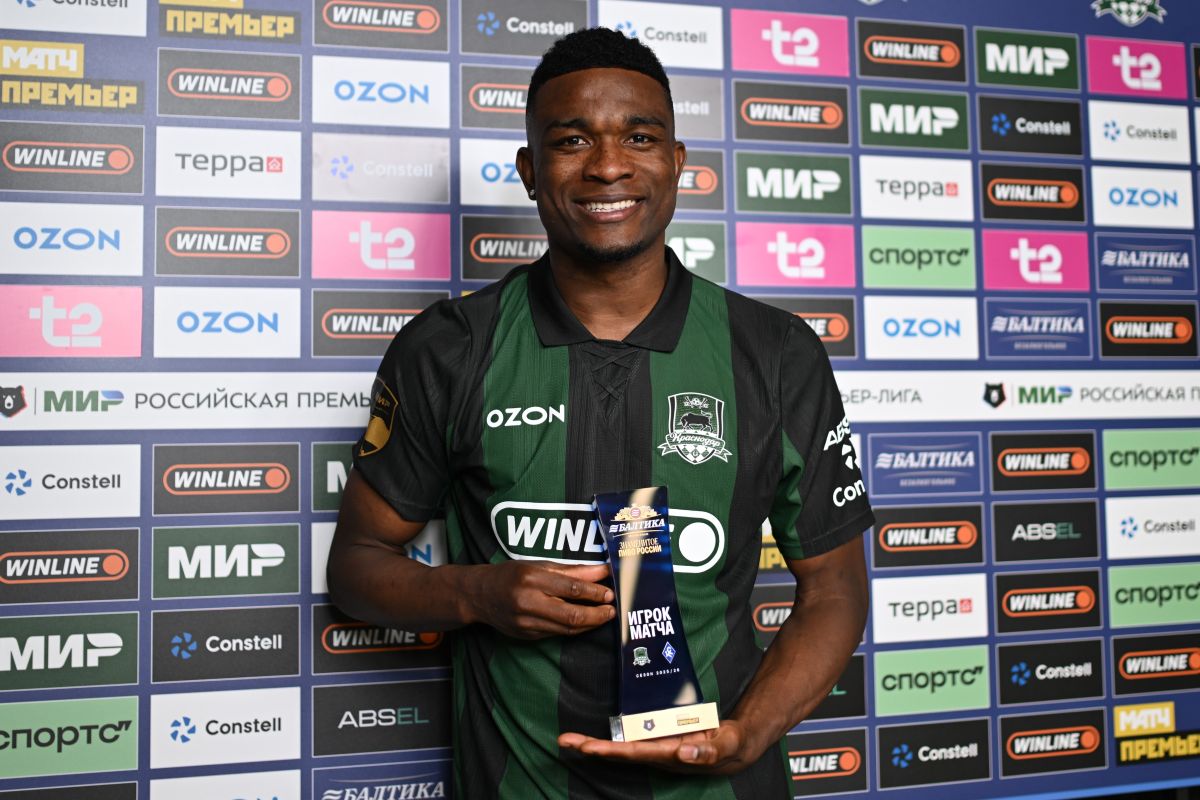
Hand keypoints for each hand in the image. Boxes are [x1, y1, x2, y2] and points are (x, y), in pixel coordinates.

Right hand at [465, 561, 614, 638]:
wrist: (479, 595)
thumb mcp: (539, 565)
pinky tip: (585, 623)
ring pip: (566, 629)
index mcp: (531, 578)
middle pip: (571, 615)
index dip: (595, 593)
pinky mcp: (526, 635)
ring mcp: (526, 622)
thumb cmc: (511, 574)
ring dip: (589, 624)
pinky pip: (556, 634)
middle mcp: (527, 601)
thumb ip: (572, 570)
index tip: (610, 593)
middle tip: (612, 610)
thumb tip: (602, 571)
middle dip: (597, 615)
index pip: (571, 588)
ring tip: (603, 616)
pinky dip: (574, 629)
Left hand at [557, 719, 753, 774]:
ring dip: (595, 743)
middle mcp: (658, 753)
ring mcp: (657, 746)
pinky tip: (595, 735)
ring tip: (569, 739)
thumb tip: (682, 752)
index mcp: (671, 755)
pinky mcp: (659, 737)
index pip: (635, 753)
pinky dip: (612, 736)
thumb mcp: (725, 746)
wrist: (734, 747)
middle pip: (620, 751)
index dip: (611, 751)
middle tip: (565, 741)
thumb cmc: (729, 745)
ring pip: (621, 745)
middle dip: (592, 747)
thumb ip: (707, 752)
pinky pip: (632, 737)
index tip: (588, 748)